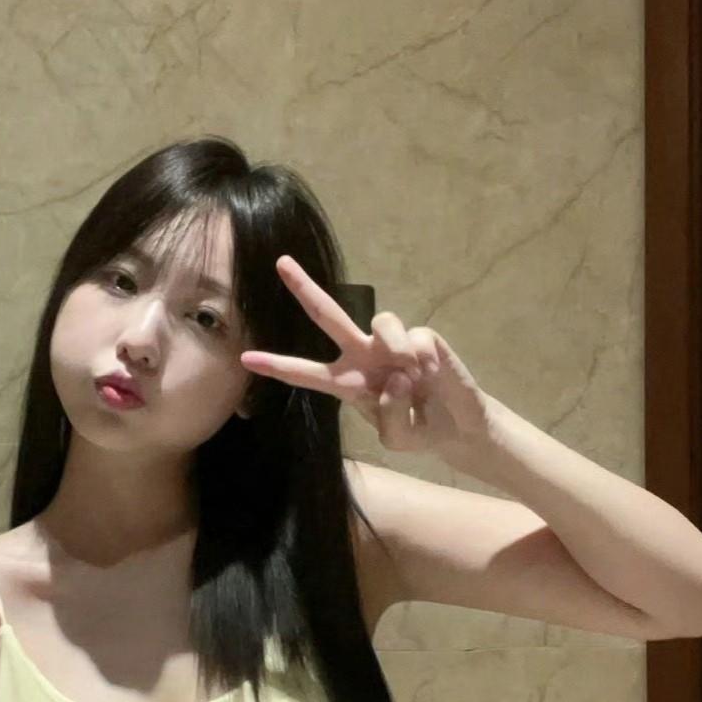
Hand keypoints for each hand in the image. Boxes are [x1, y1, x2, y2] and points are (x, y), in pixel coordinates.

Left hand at [240, 255, 494, 454]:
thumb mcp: (396, 439)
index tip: (246, 359)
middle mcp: (363, 355)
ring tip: (414, 378)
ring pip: (381, 321)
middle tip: (280, 263)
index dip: (278, 366)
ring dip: (395, 349)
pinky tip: (433, 376)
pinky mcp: (422, 338)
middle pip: (327, 315)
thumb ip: (389, 415)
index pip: (306, 374)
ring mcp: (390, 343)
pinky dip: (425, 363)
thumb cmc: (416, 429)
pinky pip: (416, 339)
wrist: (455, 427)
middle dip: (304, 288)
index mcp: (347, 383)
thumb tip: (397, 374)